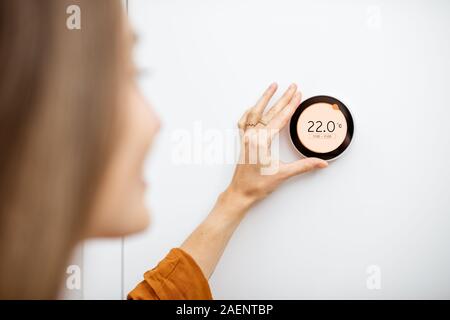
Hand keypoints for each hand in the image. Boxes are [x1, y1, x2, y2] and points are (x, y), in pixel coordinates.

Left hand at [225, 83, 327, 206]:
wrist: (240, 193)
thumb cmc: (257, 185)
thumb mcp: (283, 175)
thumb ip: (304, 166)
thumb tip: (321, 162)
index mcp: (261, 142)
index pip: (279, 119)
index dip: (290, 106)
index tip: (298, 95)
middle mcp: (251, 136)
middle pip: (269, 112)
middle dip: (282, 98)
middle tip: (292, 87)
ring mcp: (245, 138)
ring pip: (255, 112)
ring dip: (265, 98)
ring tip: (273, 86)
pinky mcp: (243, 141)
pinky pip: (244, 121)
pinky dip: (250, 111)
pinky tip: (253, 106)